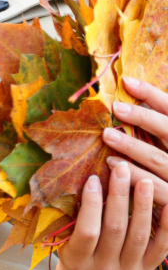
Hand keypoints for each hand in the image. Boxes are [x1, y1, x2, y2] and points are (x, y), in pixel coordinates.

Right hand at [53, 166, 167, 269]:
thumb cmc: (72, 250)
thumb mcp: (63, 237)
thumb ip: (72, 217)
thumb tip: (84, 182)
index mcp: (78, 261)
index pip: (88, 231)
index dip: (91, 204)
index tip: (93, 178)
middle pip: (115, 229)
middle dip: (119, 196)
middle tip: (121, 170)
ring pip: (138, 235)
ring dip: (142, 206)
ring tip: (144, 181)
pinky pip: (160, 247)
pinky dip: (165, 225)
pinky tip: (166, 205)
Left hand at [102, 76, 167, 208]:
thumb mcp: (166, 141)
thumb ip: (157, 123)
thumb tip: (133, 95)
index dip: (152, 94)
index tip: (127, 80)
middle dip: (143, 118)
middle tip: (115, 107)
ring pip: (159, 160)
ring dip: (132, 147)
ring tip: (106, 135)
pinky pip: (156, 189)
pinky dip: (134, 176)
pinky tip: (113, 165)